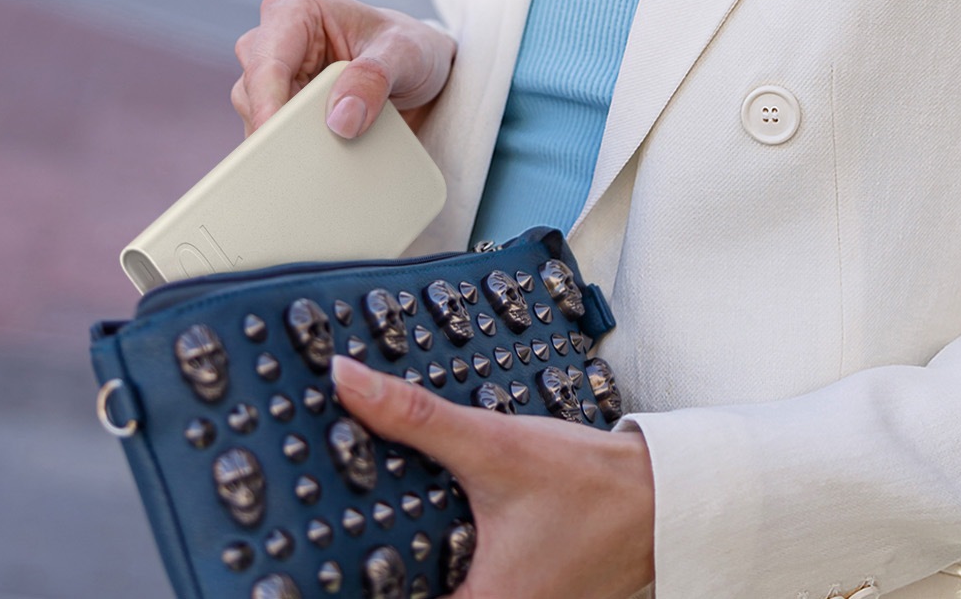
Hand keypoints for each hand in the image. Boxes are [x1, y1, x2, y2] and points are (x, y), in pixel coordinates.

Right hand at [230, 0, 456, 137]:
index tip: (276, 139)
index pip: (268, 62)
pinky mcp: (281, 106)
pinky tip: (318, 161)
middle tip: (310, 157)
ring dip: (286, 141)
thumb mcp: (405, 55)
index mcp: (295, 10)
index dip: (268, 103)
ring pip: (255, 116)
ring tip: (330, 153)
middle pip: (252, 92)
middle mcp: (274, 40)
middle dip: (279, 126)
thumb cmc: (410, 50)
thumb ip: (374, 79)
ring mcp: (274, 77)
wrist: (420, 75)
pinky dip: (290, 151)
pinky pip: (271, 135)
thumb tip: (340, 120)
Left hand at [331, 356, 655, 598]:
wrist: (663, 496)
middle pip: (401, 592)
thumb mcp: (495, 448)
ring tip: (349, 519)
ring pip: (427, 586)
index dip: (336, 586)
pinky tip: (411, 513)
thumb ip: (417, 419)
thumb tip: (350, 383)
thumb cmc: (597, 487)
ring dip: (397, 557)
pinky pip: (453, 575)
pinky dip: (429, 549)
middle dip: (362, 564)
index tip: (297, 567)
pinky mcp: (512, 589)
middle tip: (316, 529)